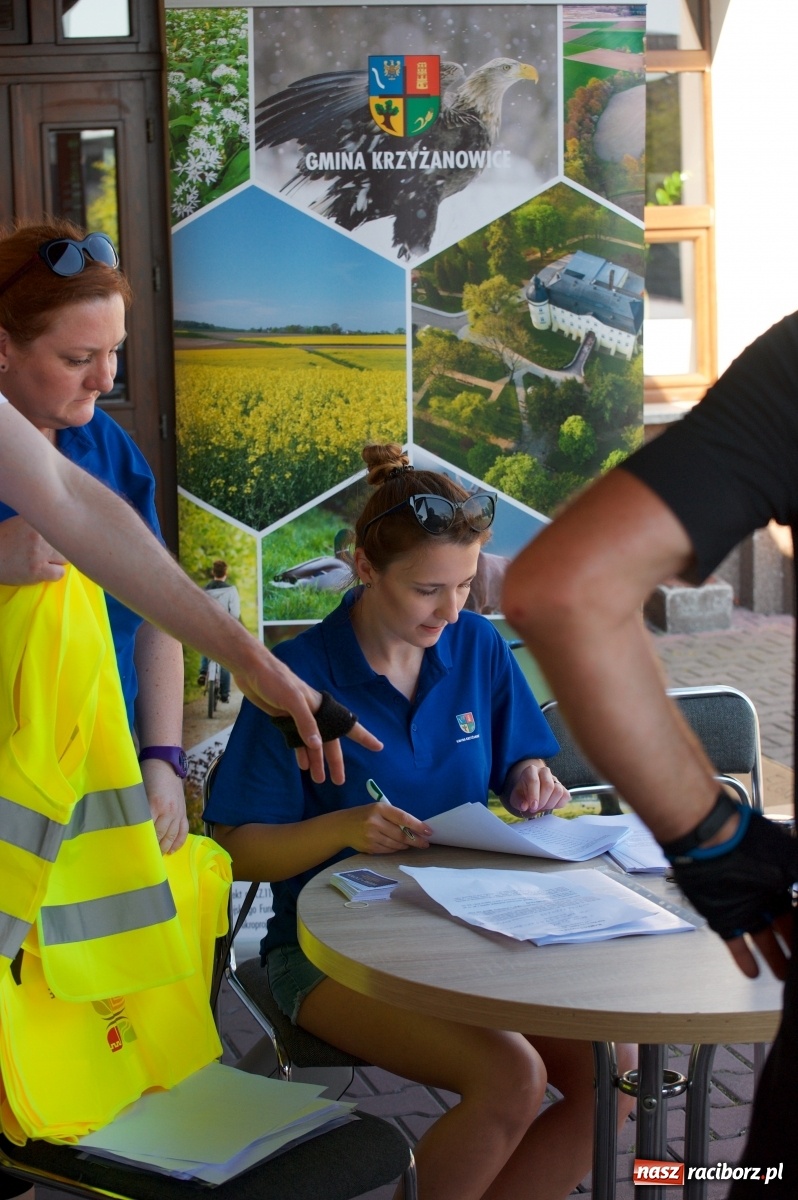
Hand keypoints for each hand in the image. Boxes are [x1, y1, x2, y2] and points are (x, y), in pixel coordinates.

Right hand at [0, 515, 66, 583]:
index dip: (60, 534)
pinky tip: (43, 572)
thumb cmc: (3, 540)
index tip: (56, 539)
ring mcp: (39, 553)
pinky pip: (60, 573)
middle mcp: (39, 535)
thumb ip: (39, 523)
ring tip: (45, 562)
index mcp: (35, 520)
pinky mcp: (37, 570)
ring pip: (65, 558)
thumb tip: (60, 525)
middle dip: (59, 548)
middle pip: (66, 542)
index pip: (62, 524)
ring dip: (57, 561)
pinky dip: (54, 574)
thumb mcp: (20, 523)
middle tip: (48, 553)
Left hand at [139, 757, 188, 853]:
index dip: (142, 841)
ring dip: (164, 848)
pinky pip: (183, 830)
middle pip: (160, 836)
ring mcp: (177, 811)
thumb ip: (137, 808)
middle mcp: (168, 810)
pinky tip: (172, 850)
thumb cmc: (147, 775)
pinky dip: (178, 842)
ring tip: (157, 856)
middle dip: (153, 848)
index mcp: (154, 804)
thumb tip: (129, 826)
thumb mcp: (138, 791)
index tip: (136, 851)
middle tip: (144, 858)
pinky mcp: (183, 811)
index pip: (147, 829)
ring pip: (172, 836)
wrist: (165, 763)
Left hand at [233, 652, 381, 785]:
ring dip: (316, 760)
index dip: (363, 737)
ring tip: (319, 779)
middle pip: (329, 741)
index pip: (346, 725)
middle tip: (339, 781)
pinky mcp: (284, 719)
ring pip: (312, 744)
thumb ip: (305, 723)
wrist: (252, 669)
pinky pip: (297, 740)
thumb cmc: (276, 680)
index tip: (378, 747)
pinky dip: (300, 752)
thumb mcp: (292, 700)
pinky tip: (302, 765)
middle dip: (334, 761)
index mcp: (320, 707)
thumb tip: (317, 746)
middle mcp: (313, 714)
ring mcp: (298, 717)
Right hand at [340, 803, 431, 854]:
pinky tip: (399, 846)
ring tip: (412, 844)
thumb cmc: (364, 815)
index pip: (403, 818)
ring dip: (406, 845)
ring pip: (396, 844)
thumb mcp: (377, 809)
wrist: (342, 827)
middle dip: (416, 840)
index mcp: (379, 809)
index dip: (417, 825)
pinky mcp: (369, 847)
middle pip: (401, 834)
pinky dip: (396, 849)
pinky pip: (388, 850)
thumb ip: (393, 816)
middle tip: (425, 843)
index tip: (428, 831)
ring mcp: (371, 836)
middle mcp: (374, 822)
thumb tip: (415, 828)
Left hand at [505, 759, 569, 815]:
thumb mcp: (516, 798)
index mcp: (531, 771)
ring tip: (542, 807)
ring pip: (558, 791)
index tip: (533, 807)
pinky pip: (565, 796)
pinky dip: (558, 804)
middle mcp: (544, 771)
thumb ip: (518, 802)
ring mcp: (555, 779)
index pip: (534, 781)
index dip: (534, 795)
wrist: (531, 794)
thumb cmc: (523, 794)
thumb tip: (524, 806)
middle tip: (536, 808)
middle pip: (549, 786)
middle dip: (542, 801)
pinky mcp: (563, 787)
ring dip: (550, 803)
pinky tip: (549, 805)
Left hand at [671, 809, 797, 978]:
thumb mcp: (790, 861)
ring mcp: (743, 907)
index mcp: (780, 881)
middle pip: (782, 926)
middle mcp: (762, 896)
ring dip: (773, 957)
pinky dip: (744, 958)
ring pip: (762, 938)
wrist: (709, 840)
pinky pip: (735, 943)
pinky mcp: (723, 917)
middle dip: (792, 944)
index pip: (796, 911)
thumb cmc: (748, 844)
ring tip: (783, 974)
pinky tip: (752, 972)